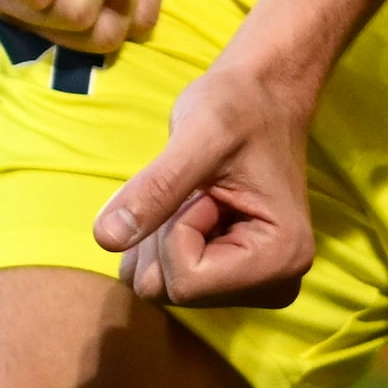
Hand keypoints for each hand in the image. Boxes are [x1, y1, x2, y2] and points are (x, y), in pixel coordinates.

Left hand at [97, 46, 318, 309]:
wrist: (262, 95)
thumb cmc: (239, 106)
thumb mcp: (197, 136)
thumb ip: (155, 189)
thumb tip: (105, 238)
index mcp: (282, 258)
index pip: (186, 282)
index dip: (174, 229)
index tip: (203, 187)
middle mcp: (277, 285)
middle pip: (171, 292)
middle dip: (165, 234)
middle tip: (197, 189)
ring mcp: (256, 287)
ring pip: (163, 288)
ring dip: (161, 236)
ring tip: (197, 195)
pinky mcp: (234, 281)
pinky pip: (166, 280)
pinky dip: (163, 242)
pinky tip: (194, 208)